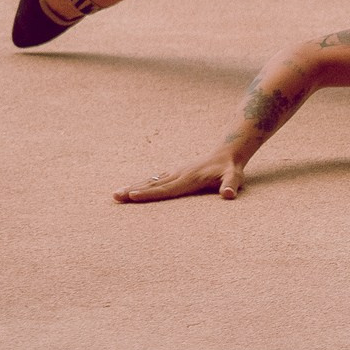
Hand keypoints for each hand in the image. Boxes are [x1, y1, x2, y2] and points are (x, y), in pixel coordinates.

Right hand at [114, 146, 250, 202]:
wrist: (227, 152)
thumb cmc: (230, 169)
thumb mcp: (234, 177)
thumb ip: (231, 185)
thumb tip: (229, 194)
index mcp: (189, 179)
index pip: (166, 189)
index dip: (149, 194)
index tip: (132, 196)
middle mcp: (178, 175)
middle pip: (152, 184)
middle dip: (133, 191)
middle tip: (115, 196)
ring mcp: (175, 173)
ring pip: (151, 181)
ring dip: (133, 187)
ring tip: (116, 194)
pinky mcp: (175, 173)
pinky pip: (155, 179)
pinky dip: (142, 184)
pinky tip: (132, 188)